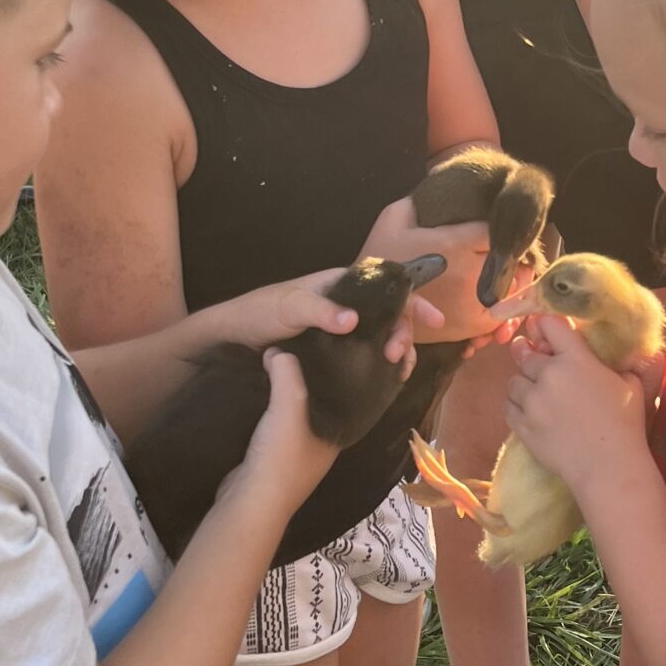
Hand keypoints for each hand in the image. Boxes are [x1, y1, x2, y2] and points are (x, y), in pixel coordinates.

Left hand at [220, 270, 440, 363]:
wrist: (232, 339)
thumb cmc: (259, 313)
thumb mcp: (287, 308)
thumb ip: (319, 310)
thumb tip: (353, 320)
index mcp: (340, 285)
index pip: (386, 286)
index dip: (412, 300)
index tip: (433, 320)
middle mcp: (345, 306)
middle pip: (390, 314)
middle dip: (404, 332)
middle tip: (398, 357)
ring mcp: (341, 330)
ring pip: (381, 336)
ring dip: (396, 351)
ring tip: (396, 371)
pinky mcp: (333, 353)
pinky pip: (365, 355)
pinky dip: (380, 366)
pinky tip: (385, 380)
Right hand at [228, 348, 330, 513]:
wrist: (249, 501)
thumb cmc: (280, 456)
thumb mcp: (289, 405)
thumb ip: (287, 373)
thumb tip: (278, 351)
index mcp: (337, 435)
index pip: (345, 397)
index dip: (338, 374)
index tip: (328, 347)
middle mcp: (321, 445)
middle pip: (318, 405)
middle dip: (309, 381)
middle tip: (299, 349)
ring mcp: (296, 455)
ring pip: (295, 415)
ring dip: (285, 395)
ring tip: (277, 362)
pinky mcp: (271, 459)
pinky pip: (274, 425)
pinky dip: (269, 410)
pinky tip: (259, 391)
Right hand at [360, 195, 518, 345]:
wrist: (368, 302)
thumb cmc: (382, 257)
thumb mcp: (395, 216)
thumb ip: (421, 199)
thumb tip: (440, 181)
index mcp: (454, 243)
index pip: (498, 230)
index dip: (501, 227)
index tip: (499, 227)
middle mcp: (468, 274)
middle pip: (510, 259)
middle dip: (507, 253)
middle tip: (503, 250)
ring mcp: (471, 303)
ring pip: (511, 286)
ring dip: (508, 278)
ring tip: (499, 271)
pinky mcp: (470, 326)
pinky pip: (501, 312)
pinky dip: (501, 302)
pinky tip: (491, 294)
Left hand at [503, 314, 650, 495]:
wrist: (608, 466)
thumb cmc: (624, 424)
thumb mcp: (630, 384)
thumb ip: (619, 363)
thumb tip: (621, 353)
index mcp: (576, 359)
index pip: (549, 324)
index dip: (544, 324)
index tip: (543, 329)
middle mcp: (549, 374)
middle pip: (525, 353)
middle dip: (528, 353)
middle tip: (533, 358)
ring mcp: (532, 401)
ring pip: (514, 381)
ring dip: (522, 383)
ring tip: (534, 391)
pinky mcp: (522, 425)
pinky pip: (508, 406)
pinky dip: (516, 405)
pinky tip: (528, 410)